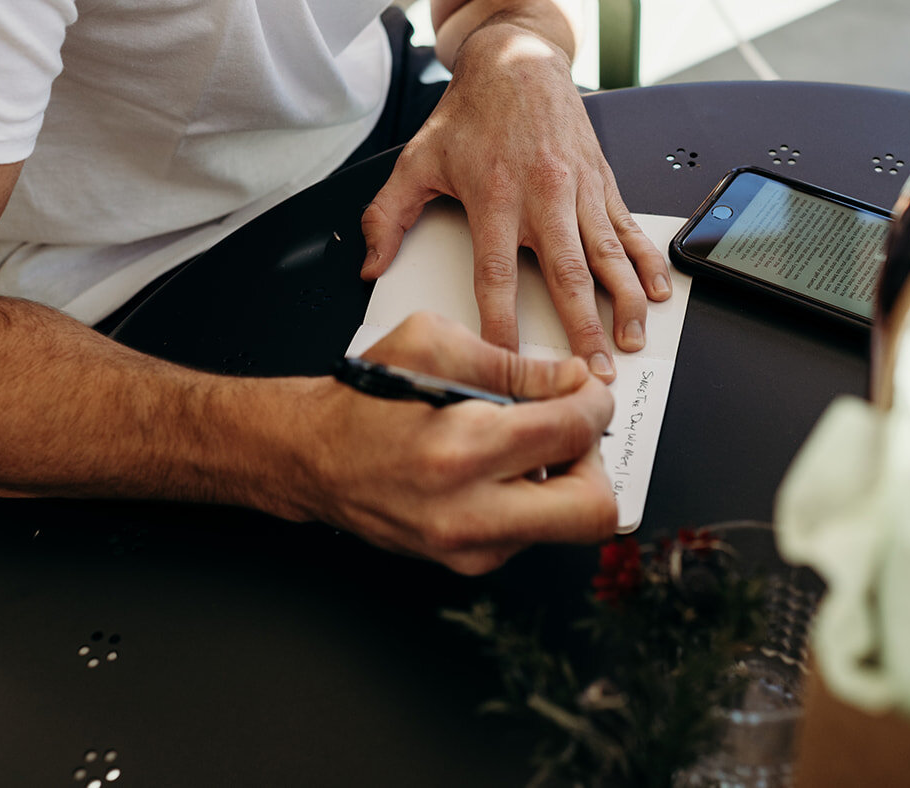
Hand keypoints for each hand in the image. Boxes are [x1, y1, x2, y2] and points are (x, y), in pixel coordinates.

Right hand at [282, 313, 617, 574]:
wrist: (312, 457)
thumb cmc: (364, 400)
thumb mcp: (434, 345)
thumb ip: (516, 364)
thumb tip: (574, 380)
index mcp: (461, 450)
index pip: (575, 433)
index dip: (595, 402)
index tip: (586, 390)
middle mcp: (469, 513)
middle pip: (595, 510)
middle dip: (598, 462)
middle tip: (572, 431)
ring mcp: (470, 549)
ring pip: (569, 525)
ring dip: (565, 478)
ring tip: (523, 444)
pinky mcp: (469, 563)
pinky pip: (534, 530)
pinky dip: (533, 495)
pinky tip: (497, 468)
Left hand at [360, 23, 672, 381]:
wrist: (517, 58)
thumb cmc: (471, 112)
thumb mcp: (416, 159)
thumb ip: (387, 215)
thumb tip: (370, 264)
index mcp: (494, 197)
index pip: (496, 275)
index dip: (503, 324)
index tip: (510, 362)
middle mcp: (542, 195)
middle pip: (565, 275)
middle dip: (582, 329)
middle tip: (594, 371)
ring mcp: (578, 189)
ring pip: (607, 256)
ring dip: (624, 302)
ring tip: (632, 341)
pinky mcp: (602, 181)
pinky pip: (628, 228)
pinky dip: (647, 261)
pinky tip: (660, 291)